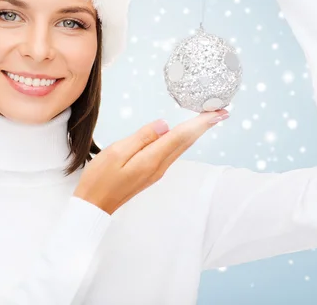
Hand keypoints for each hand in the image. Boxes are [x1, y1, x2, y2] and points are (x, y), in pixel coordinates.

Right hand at [73, 109, 229, 214]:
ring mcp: (157, 171)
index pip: (181, 136)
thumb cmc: (100, 179)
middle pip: (186, 142)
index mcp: (151, 160)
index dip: (200, 123)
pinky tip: (185, 134)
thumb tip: (164, 125)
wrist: (94, 205)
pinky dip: (183, 140)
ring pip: (182, 147)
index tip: (218, 113)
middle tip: (222, 112)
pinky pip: (172, 152)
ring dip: (196, 133)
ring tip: (208, 120)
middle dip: (205, 126)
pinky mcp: (151, 172)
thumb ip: (141, 138)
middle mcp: (159, 166)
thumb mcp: (116, 152)